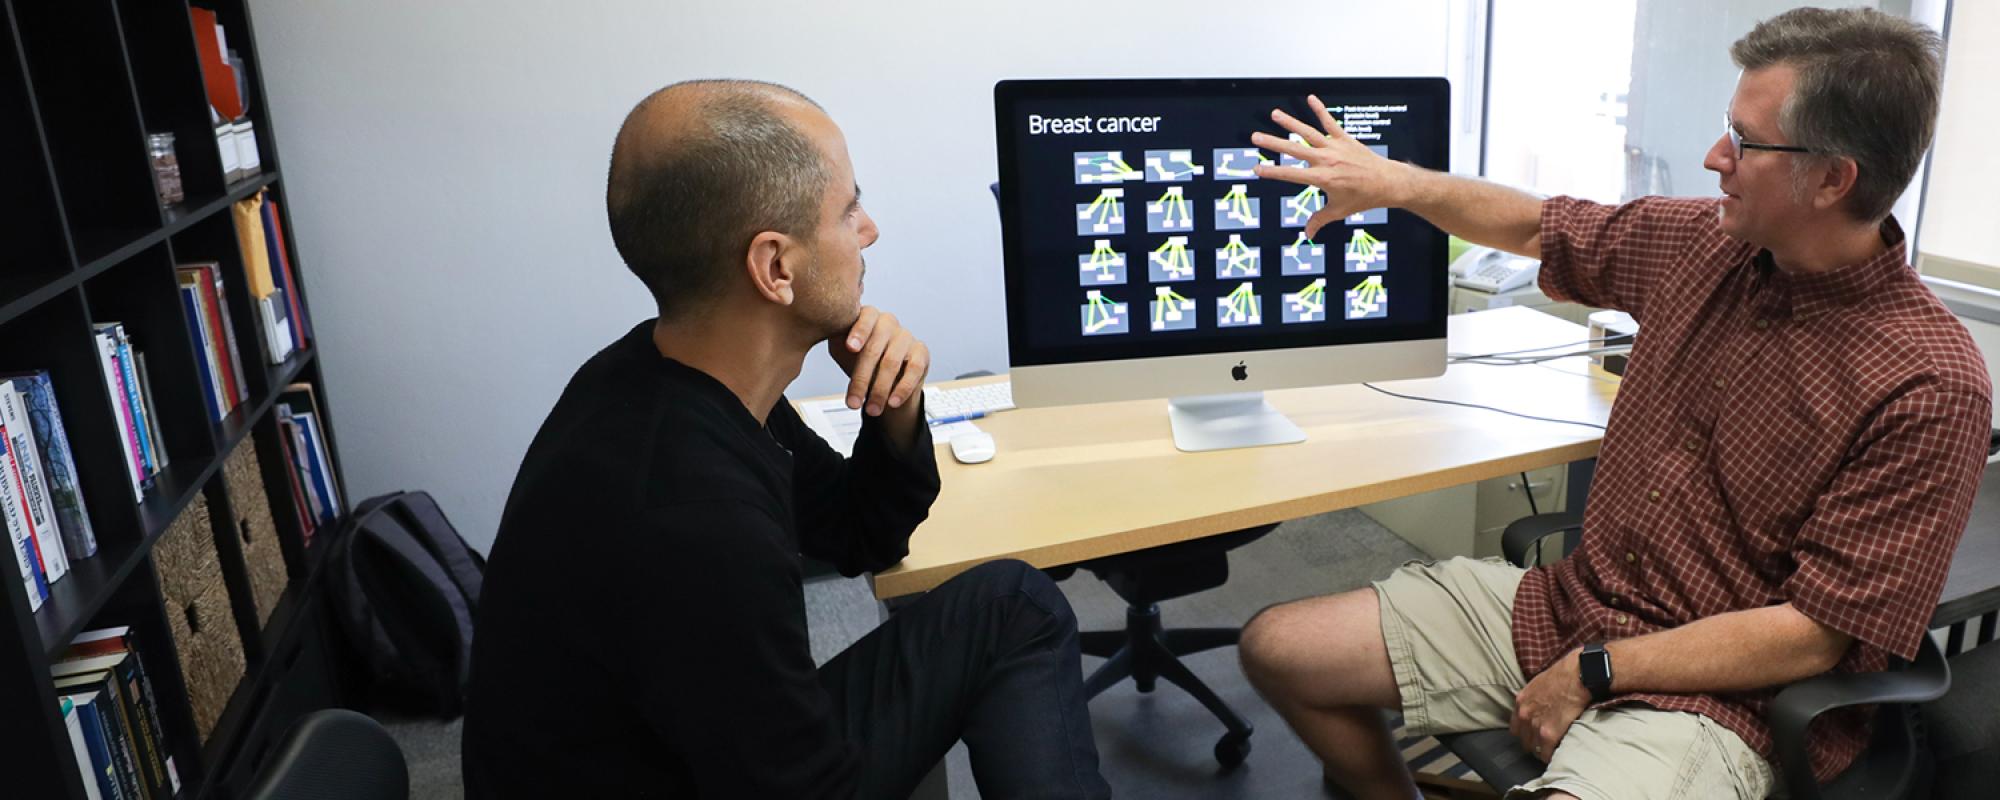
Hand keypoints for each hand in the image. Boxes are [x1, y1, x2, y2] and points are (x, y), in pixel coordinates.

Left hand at [828, 306, 929, 416]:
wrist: (883, 377)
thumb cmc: (858, 358)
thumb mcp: (841, 348)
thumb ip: (833, 338)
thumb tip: (812, 334)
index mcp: (867, 316)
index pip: (865, 318)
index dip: (858, 332)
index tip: (850, 347)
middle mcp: (888, 322)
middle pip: (875, 349)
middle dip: (861, 379)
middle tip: (852, 402)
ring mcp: (906, 336)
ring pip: (892, 362)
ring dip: (879, 390)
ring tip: (870, 409)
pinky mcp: (921, 352)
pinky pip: (913, 369)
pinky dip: (902, 389)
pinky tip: (892, 402)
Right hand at [1250, 94, 1410, 239]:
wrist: (1387, 182)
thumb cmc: (1364, 197)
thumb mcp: (1339, 211)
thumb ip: (1319, 220)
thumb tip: (1308, 234)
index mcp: (1322, 178)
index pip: (1291, 175)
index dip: (1273, 172)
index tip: (1257, 169)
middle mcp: (1326, 160)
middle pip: (1294, 149)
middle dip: (1273, 143)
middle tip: (1256, 137)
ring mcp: (1335, 148)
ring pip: (1308, 133)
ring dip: (1290, 122)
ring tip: (1275, 114)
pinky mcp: (1345, 139)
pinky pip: (1330, 122)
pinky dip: (1321, 110)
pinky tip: (1310, 98)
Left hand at [1511, 648, 1592, 761]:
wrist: (1576, 676)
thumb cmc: (1562, 676)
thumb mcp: (1538, 684)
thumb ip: (1533, 698)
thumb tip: (1537, 706)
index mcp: (1521, 702)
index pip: (1515, 727)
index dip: (1525, 733)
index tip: (1533, 736)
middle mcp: (1524, 715)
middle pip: (1524, 740)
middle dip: (1533, 743)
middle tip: (1544, 744)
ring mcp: (1536, 725)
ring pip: (1534, 748)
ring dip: (1543, 750)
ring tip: (1552, 750)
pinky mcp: (1549, 734)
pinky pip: (1546, 753)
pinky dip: (1551, 756)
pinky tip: (1557, 755)